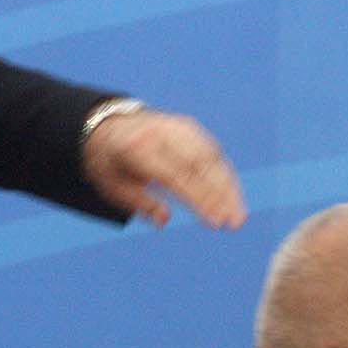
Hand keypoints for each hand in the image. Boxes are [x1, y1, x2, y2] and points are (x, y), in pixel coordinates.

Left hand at [82, 109, 245, 229]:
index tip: (215, 222)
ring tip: (239, 215)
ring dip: (229, 186)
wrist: (108, 124)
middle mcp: (160, 133)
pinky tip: (233, 197)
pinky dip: (225, 174)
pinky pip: (212, 151)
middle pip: (198, 164)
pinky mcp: (188, 127)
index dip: (198, 199)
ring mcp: (177, 127)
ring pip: (211, 156)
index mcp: (137, 148)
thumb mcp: (113, 187)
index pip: (175, 176)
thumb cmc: (112, 164)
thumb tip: (165, 221)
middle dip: (221, 194)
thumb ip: (140, 204)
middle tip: (236, 223)